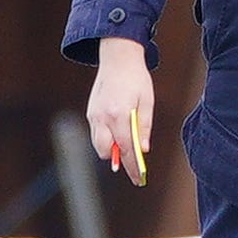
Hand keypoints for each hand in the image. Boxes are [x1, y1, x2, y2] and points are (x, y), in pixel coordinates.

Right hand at [85, 38, 157, 180]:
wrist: (117, 58)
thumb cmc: (136, 78)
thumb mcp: (147, 101)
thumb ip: (144, 126)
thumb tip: (143, 149)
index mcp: (119, 114)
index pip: (125, 148)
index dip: (132, 166)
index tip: (138, 178)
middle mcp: (103, 116)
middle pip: (106, 151)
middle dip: (118, 159)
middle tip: (132, 163)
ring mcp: (94, 115)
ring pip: (98, 144)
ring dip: (110, 150)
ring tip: (125, 147)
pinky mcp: (90, 112)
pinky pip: (96, 134)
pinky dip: (105, 139)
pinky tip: (116, 134)